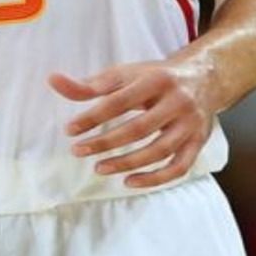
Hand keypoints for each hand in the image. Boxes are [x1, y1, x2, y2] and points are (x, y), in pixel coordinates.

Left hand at [49, 61, 216, 187]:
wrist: (204, 78)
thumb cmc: (154, 77)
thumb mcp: (124, 74)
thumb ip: (89, 84)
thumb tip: (52, 81)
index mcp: (156, 80)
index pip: (120, 102)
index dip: (93, 117)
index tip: (70, 130)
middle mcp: (177, 102)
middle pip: (140, 128)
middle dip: (106, 142)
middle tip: (77, 151)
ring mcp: (191, 125)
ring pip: (160, 150)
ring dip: (127, 163)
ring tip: (99, 168)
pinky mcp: (198, 142)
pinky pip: (179, 167)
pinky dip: (155, 178)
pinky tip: (129, 181)